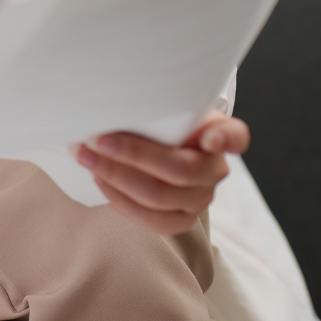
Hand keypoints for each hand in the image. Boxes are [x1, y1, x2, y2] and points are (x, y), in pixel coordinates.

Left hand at [74, 112, 248, 234]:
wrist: (157, 147)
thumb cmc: (159, 122)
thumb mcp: (165, 107)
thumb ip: (156, 105)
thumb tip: (114, 101)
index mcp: (220, 133)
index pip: (235, 137)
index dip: (225, 140)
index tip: (210, 138)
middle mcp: (216, 169)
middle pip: (178, 169)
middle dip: (131, 154)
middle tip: (95, 139)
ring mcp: (201, 198)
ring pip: (158, 196)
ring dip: (115, 176)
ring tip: (85, 157)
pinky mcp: (182, 219)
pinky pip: (152, 219)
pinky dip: (120, 200)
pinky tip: (99, 179)